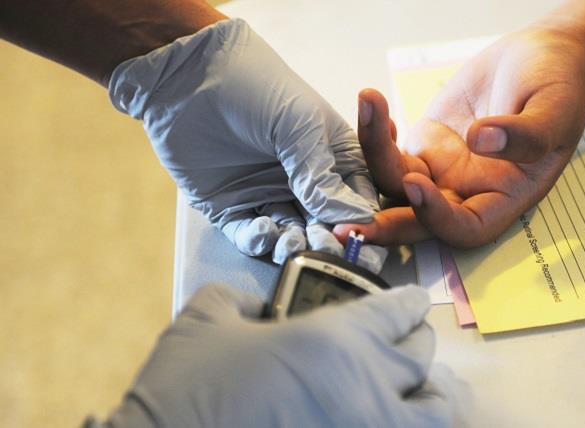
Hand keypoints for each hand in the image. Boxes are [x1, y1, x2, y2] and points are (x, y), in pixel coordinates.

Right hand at [104, 284, 463, 427]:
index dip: (409, 302)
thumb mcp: (203, 323)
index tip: (412, 302)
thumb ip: (234, 300)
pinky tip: (403, 422)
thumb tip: (252, 306)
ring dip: (439, 392)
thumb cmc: (188, 391)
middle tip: (410, 338)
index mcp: (334, 340)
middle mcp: (366, 385)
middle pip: (421, 354)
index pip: (396, 310)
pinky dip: (417, 427)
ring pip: (437, 410)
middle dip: (418, 340)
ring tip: (436, 387)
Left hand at [108, 19, 385, 271]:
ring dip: (295, 244)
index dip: (363, 220)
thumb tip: (353, 219)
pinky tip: (265, 231)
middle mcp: (304, 180)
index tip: (363, 239)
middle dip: (329, 240)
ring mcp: (268, 194)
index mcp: (332, 156)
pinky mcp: (232, 207)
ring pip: (291, 234)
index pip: (358, 198)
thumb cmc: (255, 86)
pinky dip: (260, 240)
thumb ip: (322, 174)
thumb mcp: (300, 124)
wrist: (187, 76)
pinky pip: (251, 235)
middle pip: (327, 224)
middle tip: (328, 251)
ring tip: (293, 244)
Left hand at [335, 28, 584, 246]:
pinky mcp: (423, 145)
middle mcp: (466, 193)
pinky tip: (374, 106)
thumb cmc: (559, 87)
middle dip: (382, 225)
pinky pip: (389, 151)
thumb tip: (483, 140)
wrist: (542, 58)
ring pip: (395, 182)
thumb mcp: (555, 110)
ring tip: (369, 104)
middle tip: (345, 225)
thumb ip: (525, 133)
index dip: (438, 218)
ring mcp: (440, 171)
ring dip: (373, 155)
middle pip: (418, 221)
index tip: (418, 185)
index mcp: (502, 198)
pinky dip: (375, 134)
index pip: (465, 227)